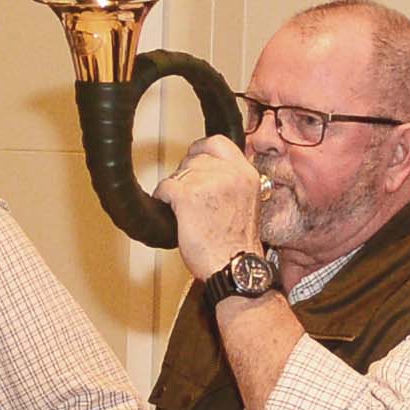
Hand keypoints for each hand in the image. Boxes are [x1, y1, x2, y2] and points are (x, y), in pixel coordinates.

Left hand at [154, 135, 265, 281]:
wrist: (234, 266)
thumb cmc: (237, 247)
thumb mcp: (247, 204)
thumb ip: (232, 183)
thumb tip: (209, 173)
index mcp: (247, 174)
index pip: (218, 143)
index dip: (201, 148)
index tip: (193, 156)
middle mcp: (230, 174)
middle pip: (196, 158)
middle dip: (187, 174)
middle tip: (187, 194)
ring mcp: (209, 182)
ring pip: (179, 172)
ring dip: (175, 189)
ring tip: (181, 207)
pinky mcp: (188, 196)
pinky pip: (165, 186)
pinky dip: (162, 197)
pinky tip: (169, 210)